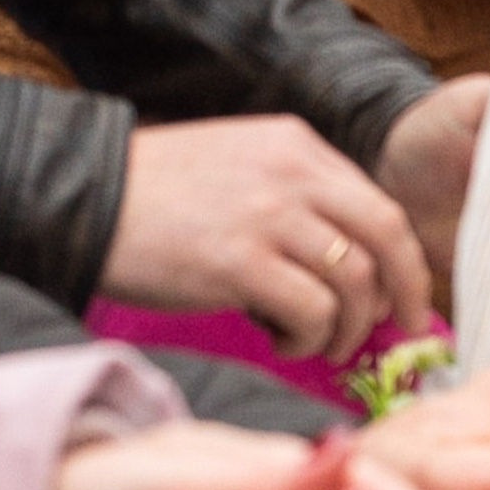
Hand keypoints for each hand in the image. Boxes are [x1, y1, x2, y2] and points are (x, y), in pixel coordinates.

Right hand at [102, 121, 430, 364]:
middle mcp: (293, 173)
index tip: (405, 301)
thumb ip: (296, 195)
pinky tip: (280, 342)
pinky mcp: (239, 262)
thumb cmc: (158, 195)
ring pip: (353, 283)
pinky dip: (307, 339)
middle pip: (385, 237)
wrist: (85, 198)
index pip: (380, 206)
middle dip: (402, 293)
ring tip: (312, 342)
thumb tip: (349, 262)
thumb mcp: (240, 166)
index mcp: (296, 146)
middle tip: (394, 330)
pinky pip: (311, 312)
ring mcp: (268, 216)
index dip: (403, 262)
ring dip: (344, 327)